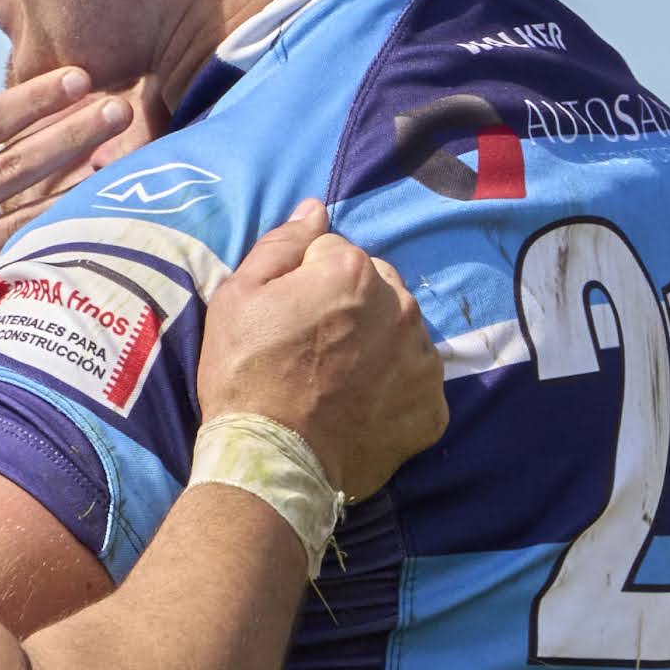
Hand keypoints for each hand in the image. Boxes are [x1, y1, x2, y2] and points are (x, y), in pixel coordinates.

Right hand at [0, 68, 136, 333]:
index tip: (74, 80)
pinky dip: (48, 241)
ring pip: (21, 219)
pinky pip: (11, 267)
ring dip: (72, 187)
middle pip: (11, 166)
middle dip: (69, 133)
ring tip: (115, 159)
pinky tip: (80, 222)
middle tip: (116, 109)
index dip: (30, 100)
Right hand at [194, 203, 447, 495]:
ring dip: (377, 344)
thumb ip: (283, 243)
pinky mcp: (431, 408)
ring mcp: (421, 360)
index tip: (286, 315)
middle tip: (312, 347)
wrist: (269, 459)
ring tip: (337, 379)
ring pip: (401, 333)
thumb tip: (316, 209)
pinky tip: (360, 406)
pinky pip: (416, 382)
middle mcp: (401, 308)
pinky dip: (394, 391)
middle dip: (350, 306)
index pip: (335, 253)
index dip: (304, 280)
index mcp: (354, 271)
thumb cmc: (244, 373)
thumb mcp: (238, 295)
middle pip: (377, 289)